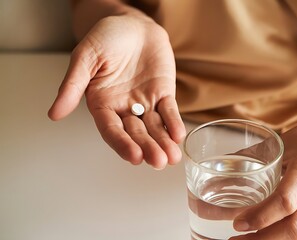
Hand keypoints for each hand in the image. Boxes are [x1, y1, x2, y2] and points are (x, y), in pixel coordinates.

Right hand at [48, 14, 185, 168]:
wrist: (132, 24)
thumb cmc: (106, 37)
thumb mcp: (85, 57)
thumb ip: (72, 85)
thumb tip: (54, 114)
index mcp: (102, 104)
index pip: (111, 130)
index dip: (122, 143)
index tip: (134, 156)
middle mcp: (124, 108)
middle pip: (136, 133)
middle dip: (147, 148)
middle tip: (158, 161)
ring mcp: (145, 102)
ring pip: (154, 127)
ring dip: (163, 142)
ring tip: (171, 157)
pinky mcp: (163, 94)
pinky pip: (169, 110)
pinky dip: (174, 122)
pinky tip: (178, 135)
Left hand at [230, 116, 296, 238]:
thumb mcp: (281, 143)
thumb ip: (250, 157)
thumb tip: (216, 173)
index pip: (285, 201)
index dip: (260, 216)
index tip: (239, 223)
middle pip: (295, 227)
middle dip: (263, 239)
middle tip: (237, 238)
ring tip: (248, 239)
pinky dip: (288, 239)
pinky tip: (270, 236)